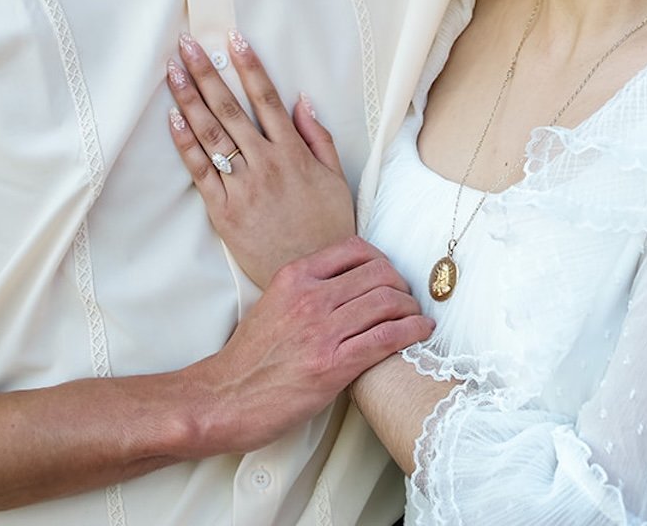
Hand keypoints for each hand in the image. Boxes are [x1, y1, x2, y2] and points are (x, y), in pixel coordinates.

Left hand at [166, 31, 356, 287]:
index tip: (233, 39)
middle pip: (230, 108)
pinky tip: (174, 118)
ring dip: (189, 99)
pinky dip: (186, 143)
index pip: (266, 98)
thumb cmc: (327, 227)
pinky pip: (200, 171)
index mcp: (293, 152)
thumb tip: (300, 100)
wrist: (313, 275)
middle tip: (187, 44)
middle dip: (206, 72)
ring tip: (172, 71)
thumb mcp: (336, 177)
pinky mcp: (223, 211)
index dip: (249, 66)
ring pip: (211, 134)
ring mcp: (241, 186)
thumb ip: (318, 136)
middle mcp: (265, 163)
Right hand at [189, 236, 433, 452]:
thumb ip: (307, 288)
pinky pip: (386, 337)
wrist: (226, 397)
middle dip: (402, 284)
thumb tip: (345, 282)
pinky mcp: (332, 365)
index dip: (382, 260)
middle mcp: (310, 297)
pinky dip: (412, 331)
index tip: (389, 274)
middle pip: (379, 273)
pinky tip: (420, 332)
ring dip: (411, 308)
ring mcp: (322, 331)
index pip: (354, 249)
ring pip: (387, 301)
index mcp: (294, 277)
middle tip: (407, 299)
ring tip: (415, 317)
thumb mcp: (273, 303)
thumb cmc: (250, 357)